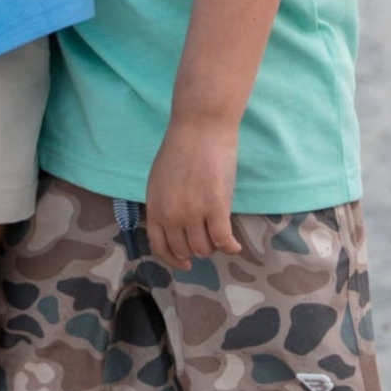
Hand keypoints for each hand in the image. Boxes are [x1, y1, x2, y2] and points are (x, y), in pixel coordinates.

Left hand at [145, 126, 242, 270]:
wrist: (200, 126)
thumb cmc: (182, 147)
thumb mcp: (160, 179)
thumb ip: (164, 204)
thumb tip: (172, 225)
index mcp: (155, 206)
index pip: (159, 247)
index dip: (173, 259)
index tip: (184, 263)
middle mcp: (171, 213)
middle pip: (184, 249)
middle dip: (196, 249)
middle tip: (207, 240)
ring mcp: (192, 212)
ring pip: (204, 248)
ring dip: (213, 247)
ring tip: (219, 235)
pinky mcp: (215, 206)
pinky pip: (222, 240)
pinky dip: (230, 247)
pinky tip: (235, 245)